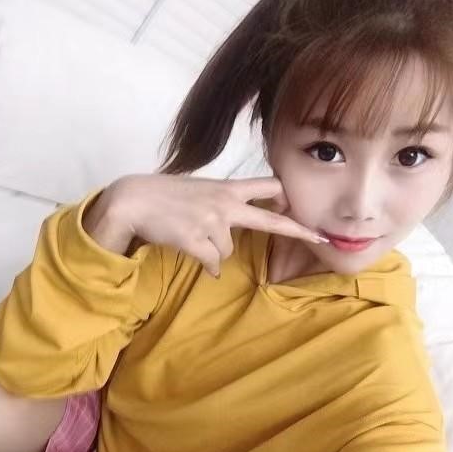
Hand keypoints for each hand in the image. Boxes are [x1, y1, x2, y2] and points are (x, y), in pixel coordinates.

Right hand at [83, 174, 326, 277]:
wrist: (133, 201)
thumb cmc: (162, 195)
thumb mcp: (196, 189)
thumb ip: (218, 203)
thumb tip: (227, 231)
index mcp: (225, 188)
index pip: (266, 186)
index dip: (284, 195)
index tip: (300, 204)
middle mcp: (224, 203)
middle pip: (269, 219)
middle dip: (297, 229)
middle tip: (319, 238)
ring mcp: (212, 222)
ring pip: (227, 251)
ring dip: (214, 251)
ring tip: (192, 238)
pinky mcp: (197, 240)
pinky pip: (213, 262)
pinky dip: (208, 265)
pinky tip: (197, 259)